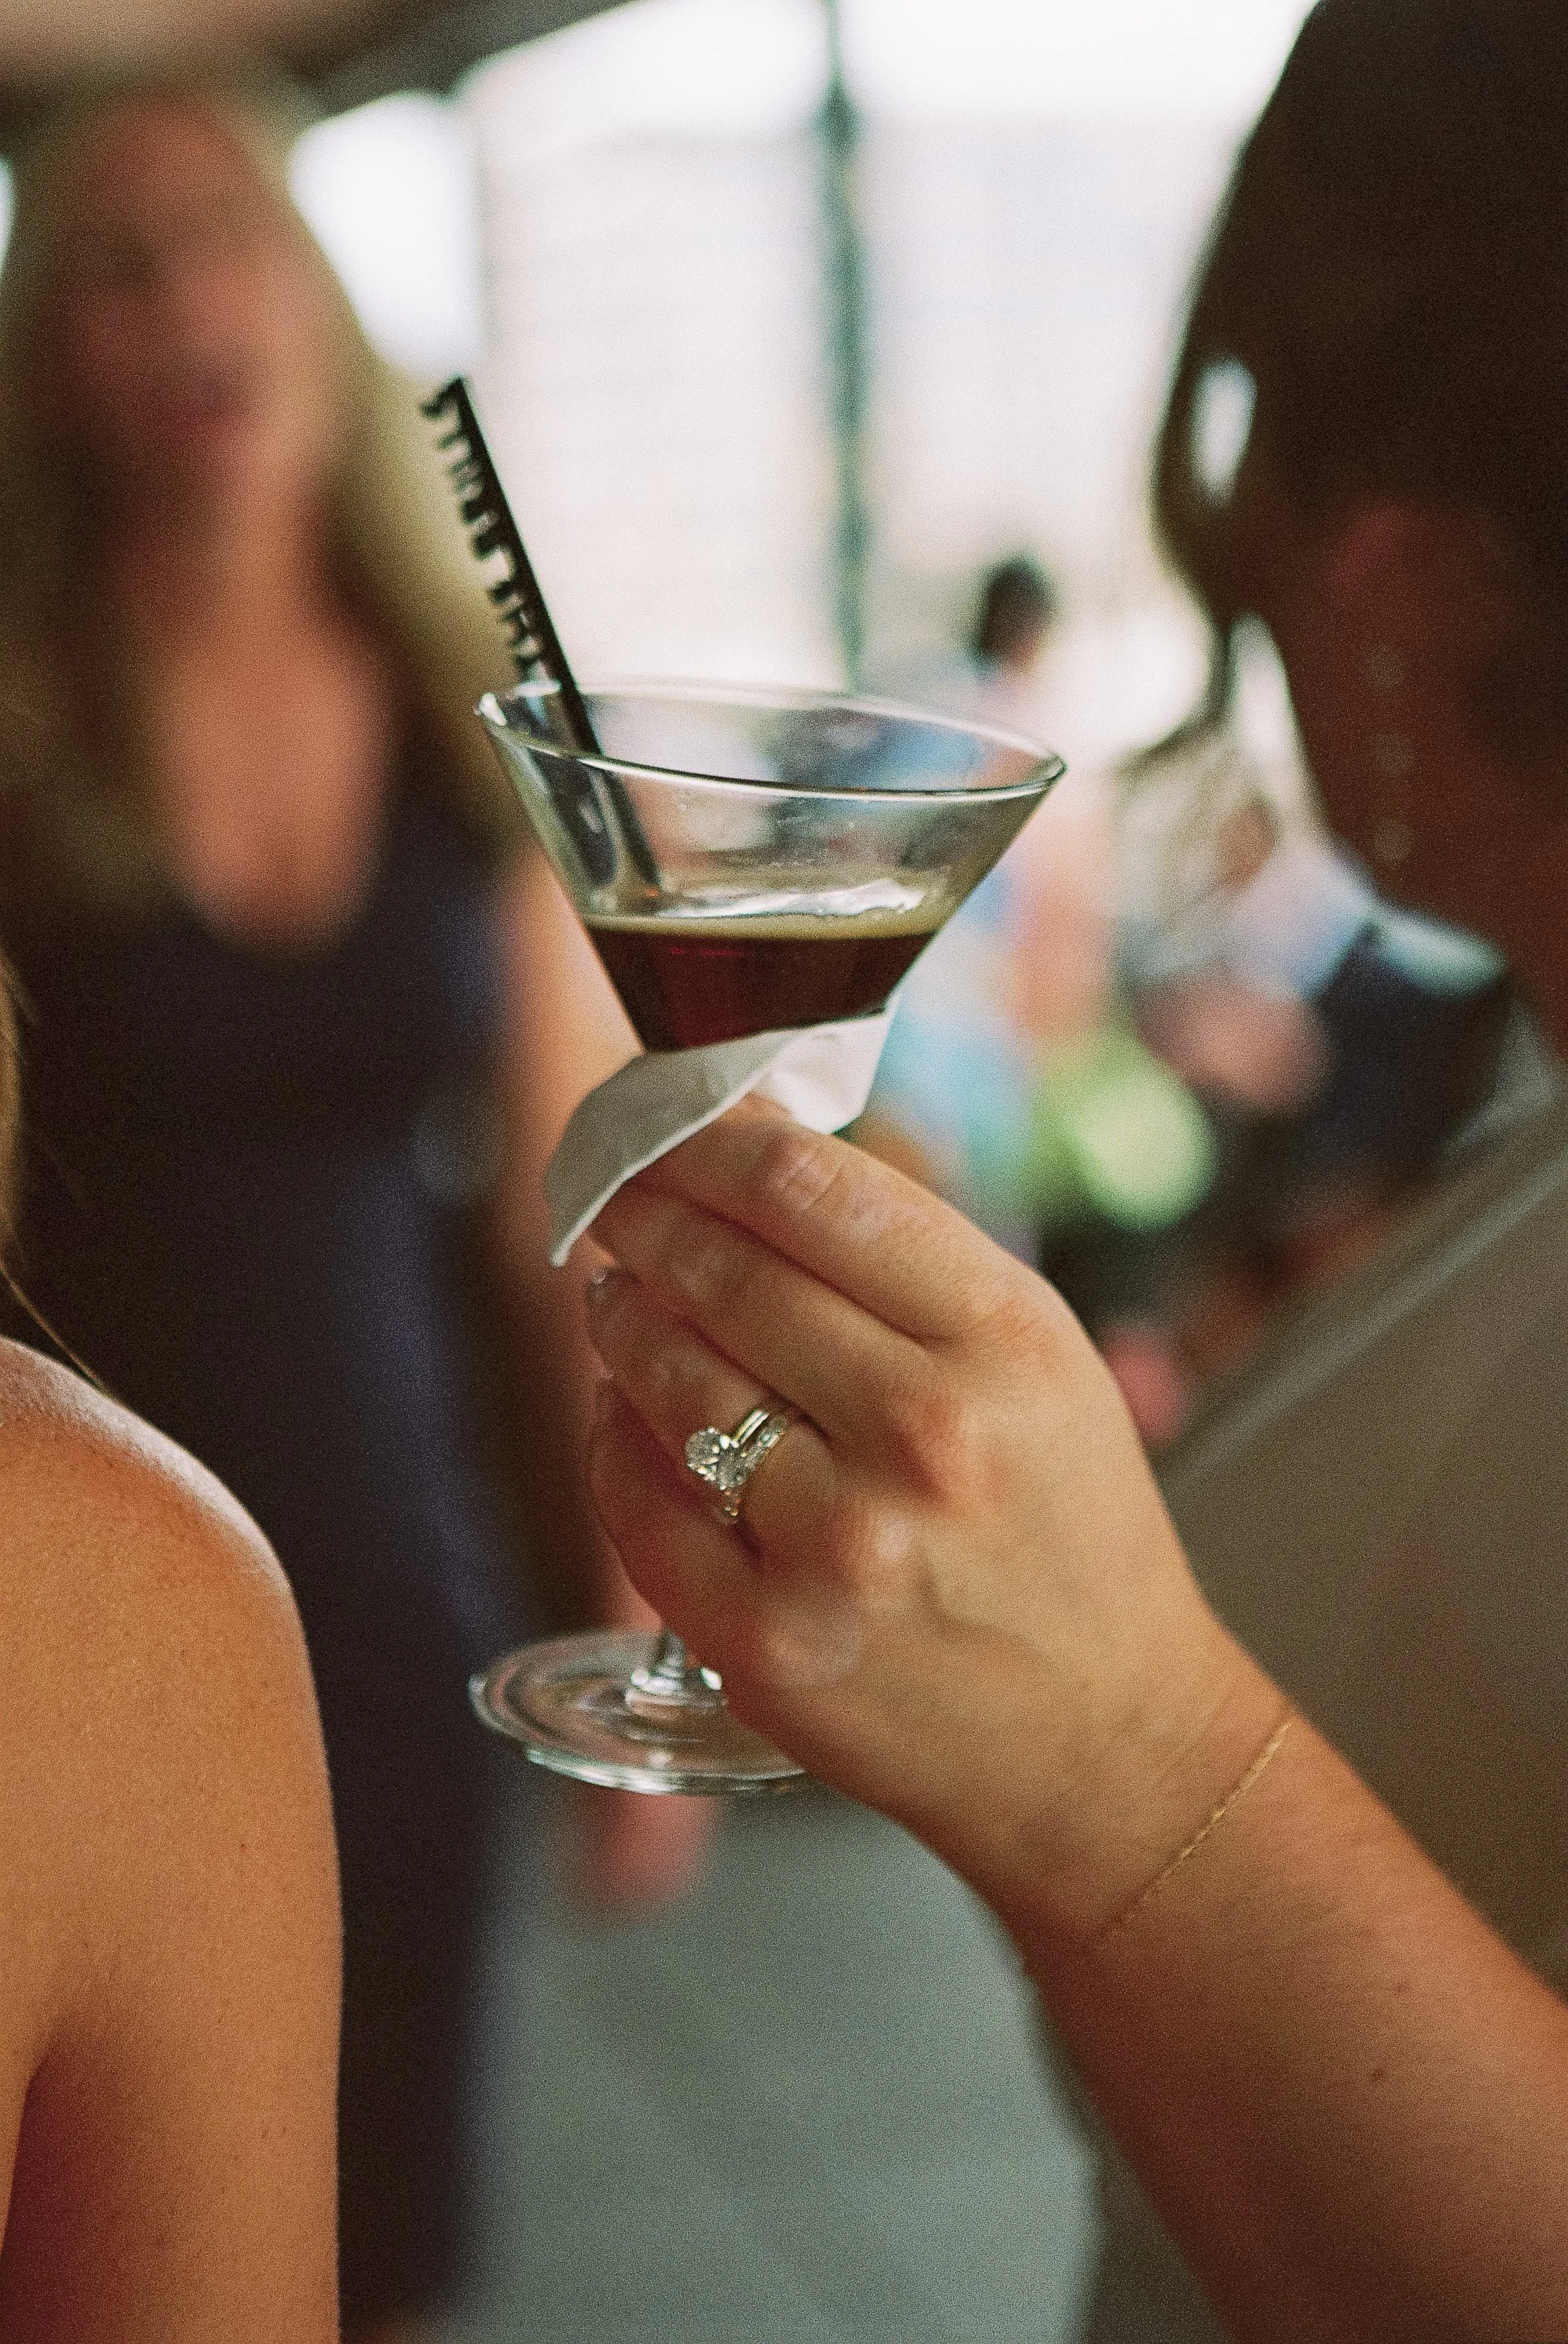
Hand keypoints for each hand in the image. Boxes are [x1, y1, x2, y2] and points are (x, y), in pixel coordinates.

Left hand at [583, 1104, 1281, 1944]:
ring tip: (611, 1293)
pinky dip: (613, 1442)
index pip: (808, 1187)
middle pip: (725, 1271)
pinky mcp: (771, 1643)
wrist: (1109, 1747)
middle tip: (613, 1196)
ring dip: (620, 1317)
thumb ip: (911, 1266)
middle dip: (644, 1217)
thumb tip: (753, 1165)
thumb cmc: (1070, 1539)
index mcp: (1003, 1338)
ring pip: (671, 1381)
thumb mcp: (1042, 1364)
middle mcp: (924, 1431)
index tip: (662, 1127)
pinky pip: (644, 1507)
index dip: (704, 1141)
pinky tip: (617, 1412)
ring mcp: (842, 1543)